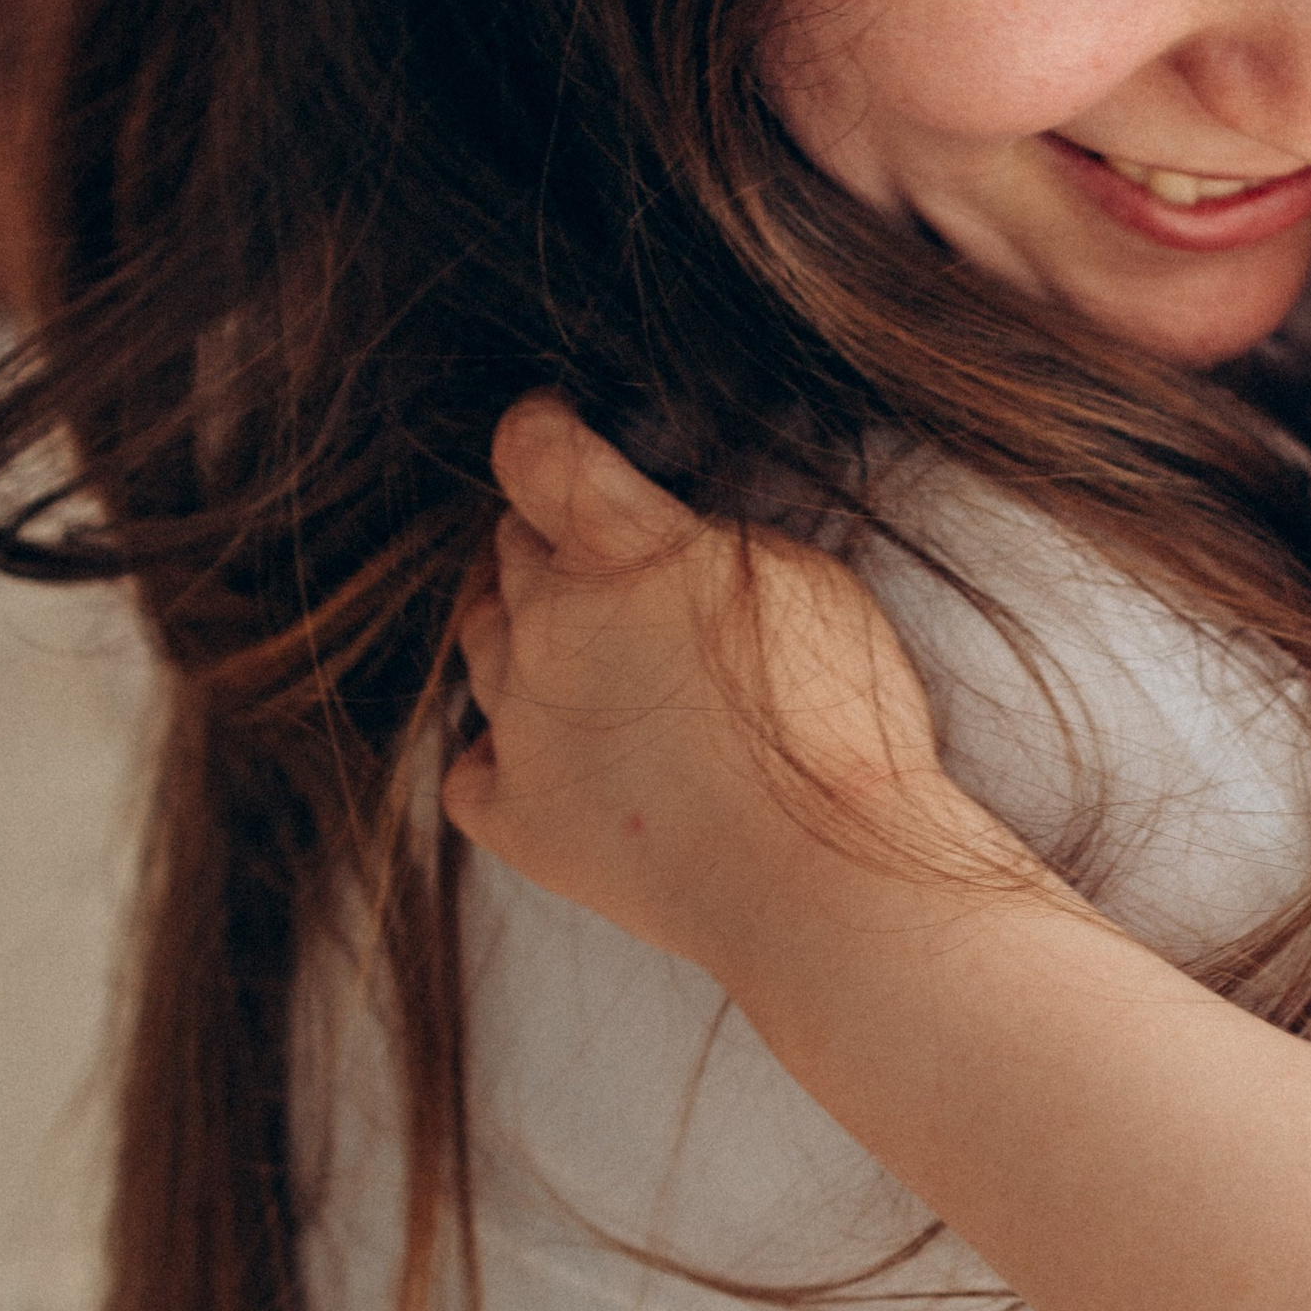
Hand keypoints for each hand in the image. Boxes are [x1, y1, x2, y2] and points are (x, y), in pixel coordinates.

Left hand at [442, 398, 963, 974]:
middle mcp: (549, 623)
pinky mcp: (518, 815)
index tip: (553, 431)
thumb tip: (665, 543)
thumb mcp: (806, 579)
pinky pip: (471, 764)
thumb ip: (706, 544)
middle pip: (511, 551)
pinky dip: (504, 752)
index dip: (540, 432)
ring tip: (590, 664)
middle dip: (552, 547)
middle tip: (612, 574)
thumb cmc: (838, 723)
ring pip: (483, 643)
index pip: (534, 453)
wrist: (822, 878)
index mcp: (618, 547)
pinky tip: (555, 758)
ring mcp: (522, 723)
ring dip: (524, 636)